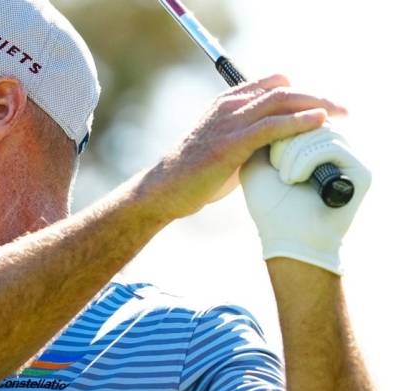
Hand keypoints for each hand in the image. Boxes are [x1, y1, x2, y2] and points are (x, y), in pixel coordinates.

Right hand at [150, 74, 347, 218]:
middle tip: (342, 108)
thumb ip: (250, 140)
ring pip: (281, 102)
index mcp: (226, 103)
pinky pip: (272, 126)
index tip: (321, 107)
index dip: (300, 93)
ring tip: (340, 114)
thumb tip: (280, 147)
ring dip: (316, 105)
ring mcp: (229, 123)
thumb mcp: (225, 147)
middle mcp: (229, 107)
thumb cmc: (195, 173)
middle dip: (316, 96)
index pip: (272, 84)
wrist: (166, 188)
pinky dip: (299, 121)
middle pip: (283, 89)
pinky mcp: (232, 143)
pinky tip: (319, 122)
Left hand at [240, 125, 371, 273]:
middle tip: (275, 163)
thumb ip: (266, 128)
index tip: (265, 145)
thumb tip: (276, 100)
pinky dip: (305, 160)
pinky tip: (292, 179)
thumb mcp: (257, 159)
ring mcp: (348, 159)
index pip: (301, 111)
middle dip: (285, 135)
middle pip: (311, 115)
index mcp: (314, 144)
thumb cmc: (267, 204)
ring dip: (292, 151)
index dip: (280, 119)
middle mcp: (334, 148)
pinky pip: (331, 146)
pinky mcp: (361, 172)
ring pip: (319, 129)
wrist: (281, 238)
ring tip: (284, 176)